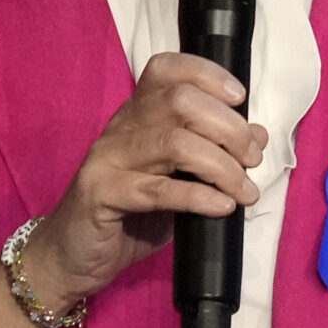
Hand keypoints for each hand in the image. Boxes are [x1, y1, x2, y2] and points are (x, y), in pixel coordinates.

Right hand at [19, 52, 265, 311]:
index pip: (166, 70)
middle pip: (179, 102)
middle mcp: (121, 129)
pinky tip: (222, 207)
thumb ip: (211, 157)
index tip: (240, 98)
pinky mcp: (102, 195)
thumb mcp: (176, 182)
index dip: (206, 74)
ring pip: (173, 143)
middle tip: (250, 160)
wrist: (71, 258)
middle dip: (228, 127)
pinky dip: (198, 196)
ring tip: (244, 191)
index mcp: (137, 117)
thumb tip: (257, 135)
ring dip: (221, 166)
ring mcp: (108, 159)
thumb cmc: (128, 217)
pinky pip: (156, 190)